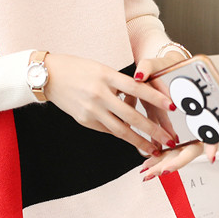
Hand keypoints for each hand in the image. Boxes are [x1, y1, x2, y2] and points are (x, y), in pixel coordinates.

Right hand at [41, 53, 177, 156]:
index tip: (171, 106)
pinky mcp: (84, 121)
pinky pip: (107, 130)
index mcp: (106, 76)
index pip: (136, 88)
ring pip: (120, 130)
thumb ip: (119, 83)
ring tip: (153, 149)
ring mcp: (91, 110)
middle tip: (169, 139)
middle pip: (131, 115)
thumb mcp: (101, 69)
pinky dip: (120, 134)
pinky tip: (131, 138)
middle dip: (152, 129)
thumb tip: (138, 99)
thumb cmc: (77, 68)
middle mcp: (99, 94)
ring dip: (139, 141)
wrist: (47, 76)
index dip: (155, 97)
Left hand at [130, 52, 218, 179]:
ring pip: (175, 154)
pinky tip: (145, 167)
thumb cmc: (164, 68)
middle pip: (190, 149)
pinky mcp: (167, 132)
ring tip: (148, 173)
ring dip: (162, 165)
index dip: (213, 142)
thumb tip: (139, 75)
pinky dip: (155, 159)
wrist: (158, 71)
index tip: (211, 156)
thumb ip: (148, 67)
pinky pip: (165, 150)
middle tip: (161, 171)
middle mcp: (190, 122)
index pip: (211, 126)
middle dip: (175, 162)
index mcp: (196, 106)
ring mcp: (179, 129)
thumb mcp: (155, 65)